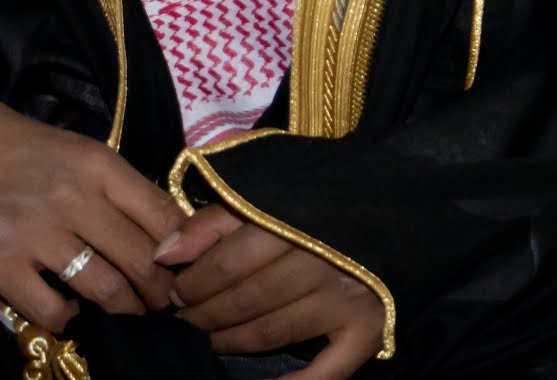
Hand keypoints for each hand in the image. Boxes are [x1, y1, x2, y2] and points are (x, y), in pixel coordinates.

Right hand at [0, 54, 184, 329]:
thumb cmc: (2, 137)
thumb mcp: (68, 147)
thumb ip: (111, 186)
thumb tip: (162, 234)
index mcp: (95, 162)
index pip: (165, 220)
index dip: (183, 257)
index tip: (183, 273)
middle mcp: (71, 196)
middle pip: (143, 262)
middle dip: (160, 293)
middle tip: (161, 304)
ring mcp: (33, 231)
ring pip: (105, 290)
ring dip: (123, 309)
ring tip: (124, 312)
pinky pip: (51, 310)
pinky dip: (67, 318)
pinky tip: (64, 307)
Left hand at [157, 204, 383, 377]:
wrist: (390, 209)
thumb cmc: (316, 200)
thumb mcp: (263, 195)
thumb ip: (212, 223)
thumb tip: (165, 255)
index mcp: (294, 220)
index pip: (229, 262)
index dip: (196, 281)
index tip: (176, 291)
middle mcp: (323, 261)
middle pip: (249, 299)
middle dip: (208, 314)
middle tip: (186, 319)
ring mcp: (347, 299)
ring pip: (275, 331)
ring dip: (235, 341)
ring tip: (211, 340)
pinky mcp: (368, 330)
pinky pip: (328, 370)